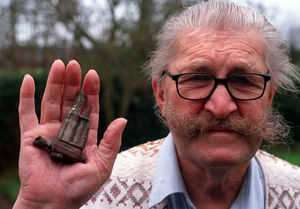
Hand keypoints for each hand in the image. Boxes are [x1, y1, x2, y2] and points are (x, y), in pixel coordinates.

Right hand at [13, 60, 126, 208]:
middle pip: (70, 101)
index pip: (88, 109)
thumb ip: (111, 142)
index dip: (91, 92)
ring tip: (60, 64)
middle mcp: (67, 130)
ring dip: (55, 82)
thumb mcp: (102, 165)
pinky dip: (26, 95)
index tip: (93, 75)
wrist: (53, 202)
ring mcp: (48, 130)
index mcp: (85, 136)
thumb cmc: (79, 187)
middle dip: (73, 82)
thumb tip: (123, 119)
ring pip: (52, 101)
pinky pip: (26, 112)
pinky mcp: (30, 136)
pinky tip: (29, 78)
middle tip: (75, 64)